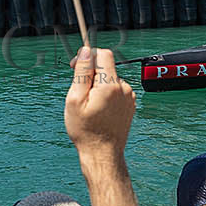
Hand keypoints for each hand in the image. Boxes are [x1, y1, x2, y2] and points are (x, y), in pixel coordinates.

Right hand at [65, 47, 135, 164]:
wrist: (102, 153)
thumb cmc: (86, 130)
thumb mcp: (75, 99)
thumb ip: (82, 72)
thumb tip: (85, 51)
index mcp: (110, 85)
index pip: (103, 54)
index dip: (88, 56)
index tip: (76, 66)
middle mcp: (124, 88)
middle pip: (106, 67)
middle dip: (91, 74)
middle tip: (80, 93)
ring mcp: (129, 97)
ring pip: (110, 79)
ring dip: (98, 85)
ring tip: (90, 106)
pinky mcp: (130, 104)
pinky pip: (116, 90)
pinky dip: (106, 94)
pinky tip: (99, 110)